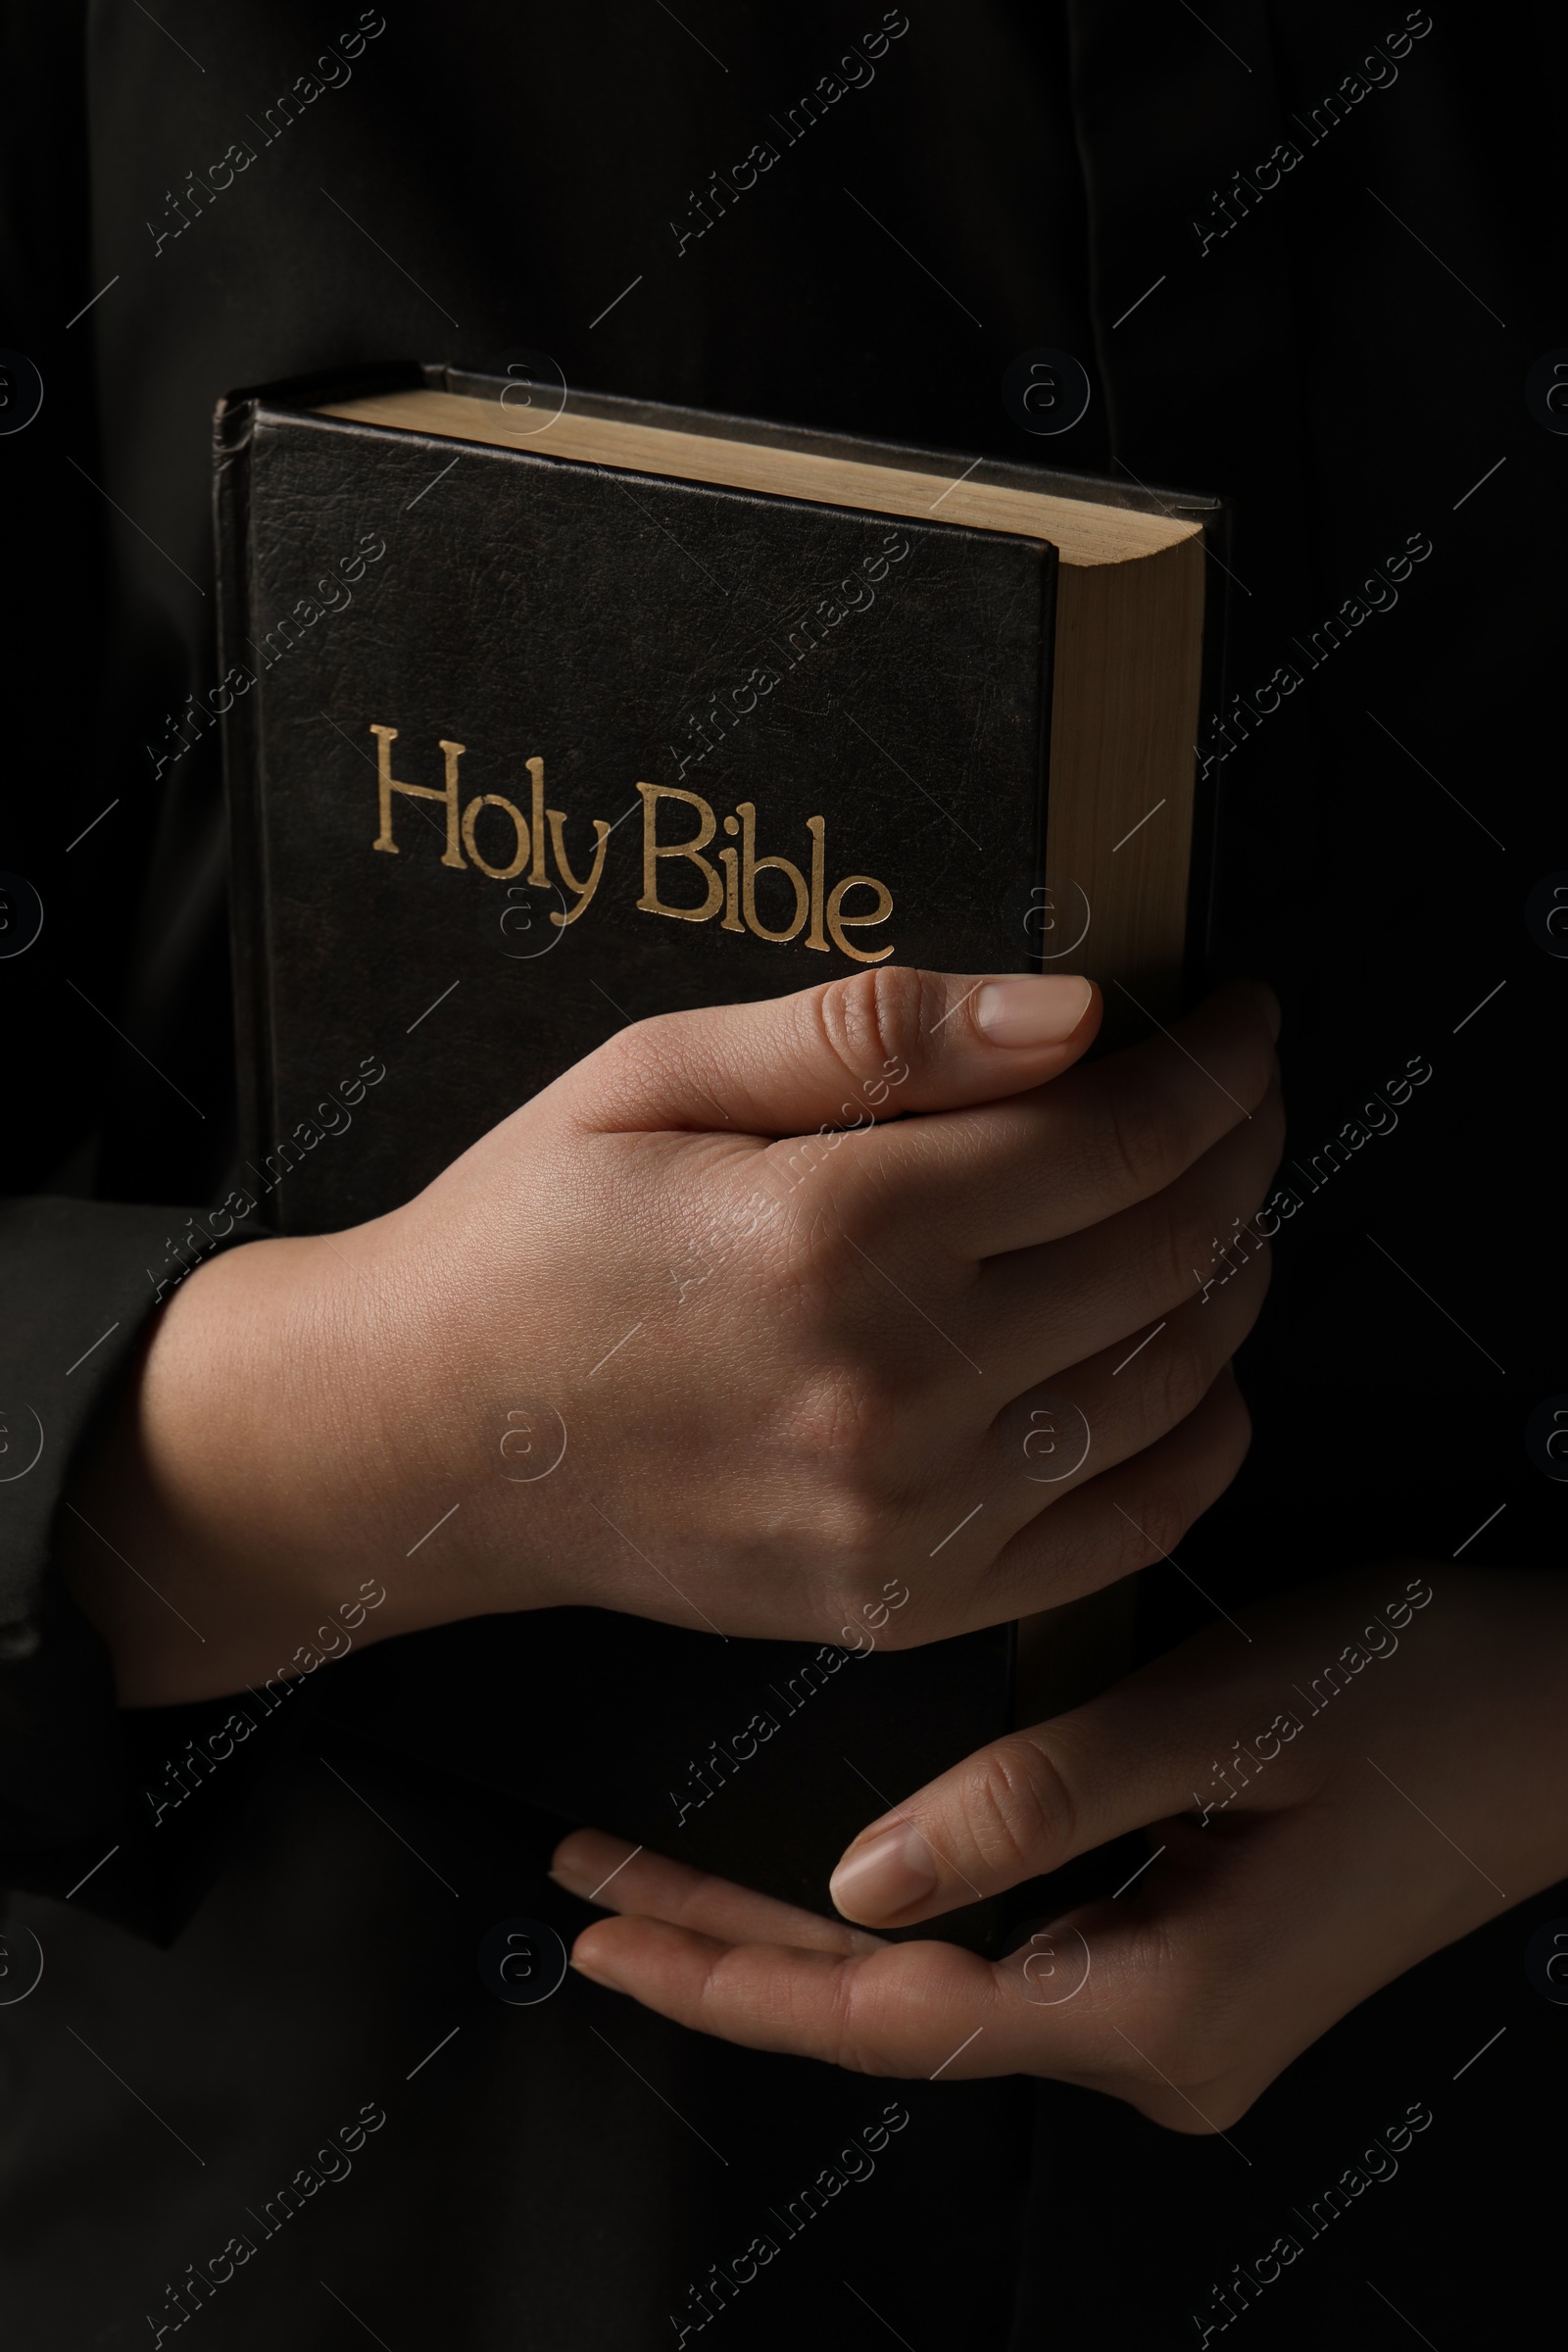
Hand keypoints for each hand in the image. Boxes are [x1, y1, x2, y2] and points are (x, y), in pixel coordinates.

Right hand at [63, 965, 1279, 1702]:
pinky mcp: (901, 1602)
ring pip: (1172, 1388)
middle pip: (1167, 1256)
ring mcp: (905, 1518)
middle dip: (1240, 1155)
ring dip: (1232, 1281)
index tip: (1243, 1023)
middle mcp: (891, 1388)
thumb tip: (1074, 1013)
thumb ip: (875, 1032)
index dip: (1212, 1071)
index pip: (1114, 1141)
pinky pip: (1121, 1531)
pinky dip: (1198, 1442)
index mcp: (834, 1231)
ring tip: (1218, 1208)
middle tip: (1243, 1097)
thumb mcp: (657, 1073)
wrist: (428, 1439)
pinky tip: (1194, 1370)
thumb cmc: (530, 1231)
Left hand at [551, 1568, 1567, 2129]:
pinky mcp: (1188, 1972)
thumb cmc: (1420, 1697)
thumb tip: (855, 1884)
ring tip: (665, 1884)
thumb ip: (1033, 1803)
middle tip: (588, 1897)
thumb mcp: (1221, 1719)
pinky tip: (826, 1888)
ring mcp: (1174, 2024)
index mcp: (1154, 2009)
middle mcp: (1154, 2052)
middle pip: (893, 2018)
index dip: (729, 1973)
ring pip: (940, 1994)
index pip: (888, 2020)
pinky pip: (1004, 1964)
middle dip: (732, 1955)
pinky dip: (897, 1924)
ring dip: (802, 1939)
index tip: (600, 1931)